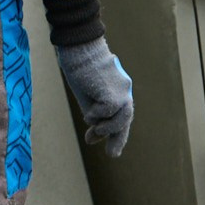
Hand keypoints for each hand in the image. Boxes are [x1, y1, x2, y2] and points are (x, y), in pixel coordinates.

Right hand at [57, 35, 133, 155]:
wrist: (79, 48)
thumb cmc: (79, 68)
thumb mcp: (87, 96)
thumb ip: (94, 114)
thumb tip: (95, 136)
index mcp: (119, 89)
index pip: (121, 116)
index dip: (116, 133)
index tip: (110, 150)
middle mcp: (124, 90)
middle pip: (125, 119)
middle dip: (118, 138)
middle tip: (112, 155)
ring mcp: (121, 91)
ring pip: (121, 119)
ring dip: (106, 128)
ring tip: (93, 129)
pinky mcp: (112, 92)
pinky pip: (107, 112)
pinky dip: (96, 116)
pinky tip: (88, 113)